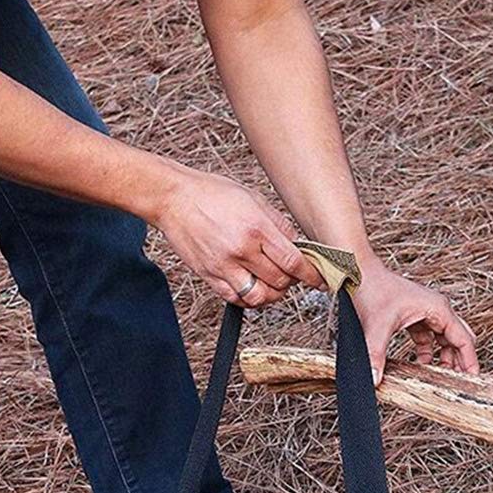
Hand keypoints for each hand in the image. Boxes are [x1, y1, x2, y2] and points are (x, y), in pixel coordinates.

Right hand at [154, 167, 322, 305]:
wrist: (172, 197)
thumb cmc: (212, 194)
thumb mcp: (253, 199)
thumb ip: (278, 225)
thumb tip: (298, 246)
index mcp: (256, 228)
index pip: (293, 262)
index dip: (311, 275)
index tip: (320, 279)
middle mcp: (241, 250)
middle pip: (280, 281)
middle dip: (292, 281)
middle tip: (291, 273)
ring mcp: (223, 266)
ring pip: (260, 297)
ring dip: (273, 294)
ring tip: (273, 283)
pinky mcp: (209, 276)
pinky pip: (237, 299)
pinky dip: (250, 298)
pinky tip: (254, 286)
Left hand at [352, 258, 479, 383]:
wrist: (358, 272)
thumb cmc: (373, 288)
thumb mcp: (377, 326)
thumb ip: (377, 355)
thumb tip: (375, 379)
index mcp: (438, 309)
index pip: (464, 340)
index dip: (470, 361)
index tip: (472, 380)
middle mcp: (436, 309)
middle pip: (459, 339)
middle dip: (459, 361)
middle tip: (456, 382)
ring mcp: (426, 311)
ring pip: (445, 339)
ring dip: (444, 357)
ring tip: (439, 377)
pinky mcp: (414, 315)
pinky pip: (429, 338)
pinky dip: (428, 352)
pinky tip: (420, 364)